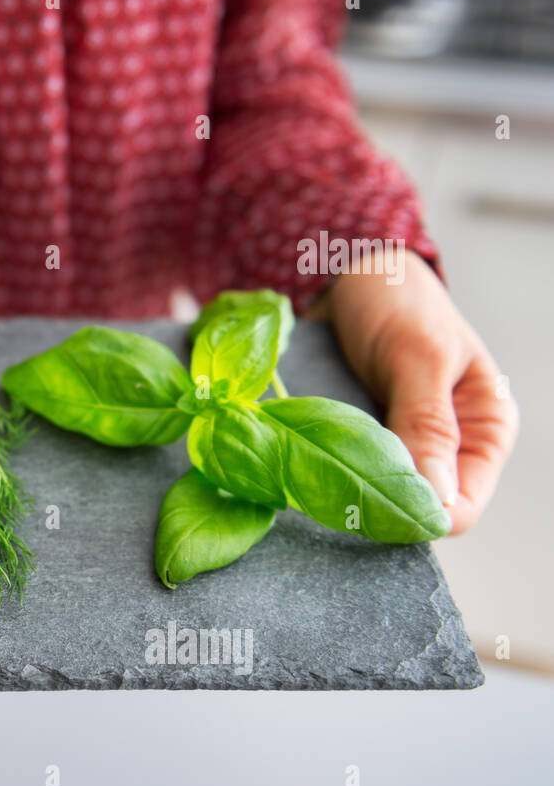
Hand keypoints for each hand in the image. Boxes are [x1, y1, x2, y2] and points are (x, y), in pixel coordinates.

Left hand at [323, 251, 517, 534]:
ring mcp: (403, 442)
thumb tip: (434, 501)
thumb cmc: (397, 301)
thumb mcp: (418, 357)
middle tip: (327, 488)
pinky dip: (326, 468)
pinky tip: (301, 461)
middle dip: (377, 504)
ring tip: (310, 471)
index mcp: (485, 428)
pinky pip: (348, 468)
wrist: (348, 269)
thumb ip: (426, 423)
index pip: (461, 506)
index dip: (420, 516)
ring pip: (379, 492)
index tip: (369, 507)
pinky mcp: (362, 435)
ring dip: (346, 487)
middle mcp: (449, 445)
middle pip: (418, 507)